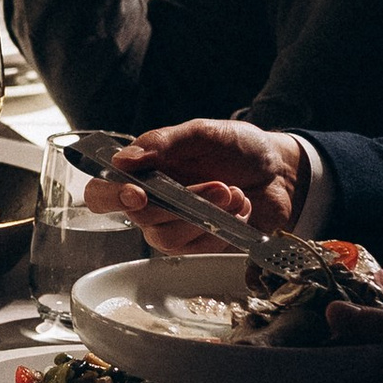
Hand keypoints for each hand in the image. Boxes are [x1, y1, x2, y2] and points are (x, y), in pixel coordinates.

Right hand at [84, 119, 308, 250]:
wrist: (280, 170)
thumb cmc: (237, 147)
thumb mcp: (202, 132)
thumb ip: (163, 142)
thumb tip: (123, 160)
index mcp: (144, 172)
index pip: (102, 192)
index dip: (110, 196)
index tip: (138, 193)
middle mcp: (153, 203)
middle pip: (140, 218)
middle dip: (181, 203)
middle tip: (219, 186)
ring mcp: (176, 226)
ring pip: (168, 239)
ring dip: (204, 217)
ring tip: (234, 194)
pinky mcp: (201, 245)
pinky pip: (198, 249)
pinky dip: (223, 227)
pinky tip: (241, 208)